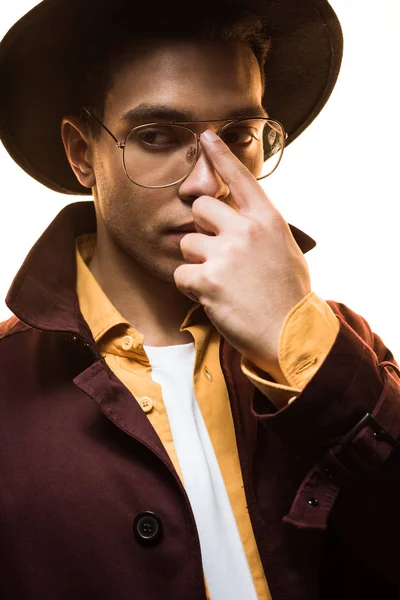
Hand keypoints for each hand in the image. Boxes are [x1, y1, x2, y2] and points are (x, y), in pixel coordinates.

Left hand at [173, 129, 310, 373]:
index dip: (221, 156)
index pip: (241, 179)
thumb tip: (238, 220)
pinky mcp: (208, 279)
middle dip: (201, 230)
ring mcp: (226, 254)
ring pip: (187, 243)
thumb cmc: (289, 295)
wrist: (291, 334)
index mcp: (268, 220)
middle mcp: (246, 230)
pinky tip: (212, 297)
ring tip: (220, 282)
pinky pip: (181, 273)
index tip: (205, 137)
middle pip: (200, 208)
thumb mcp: (284, 250)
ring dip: (196, 263)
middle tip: (216, 254)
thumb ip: (260, 229)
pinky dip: (191, 287)